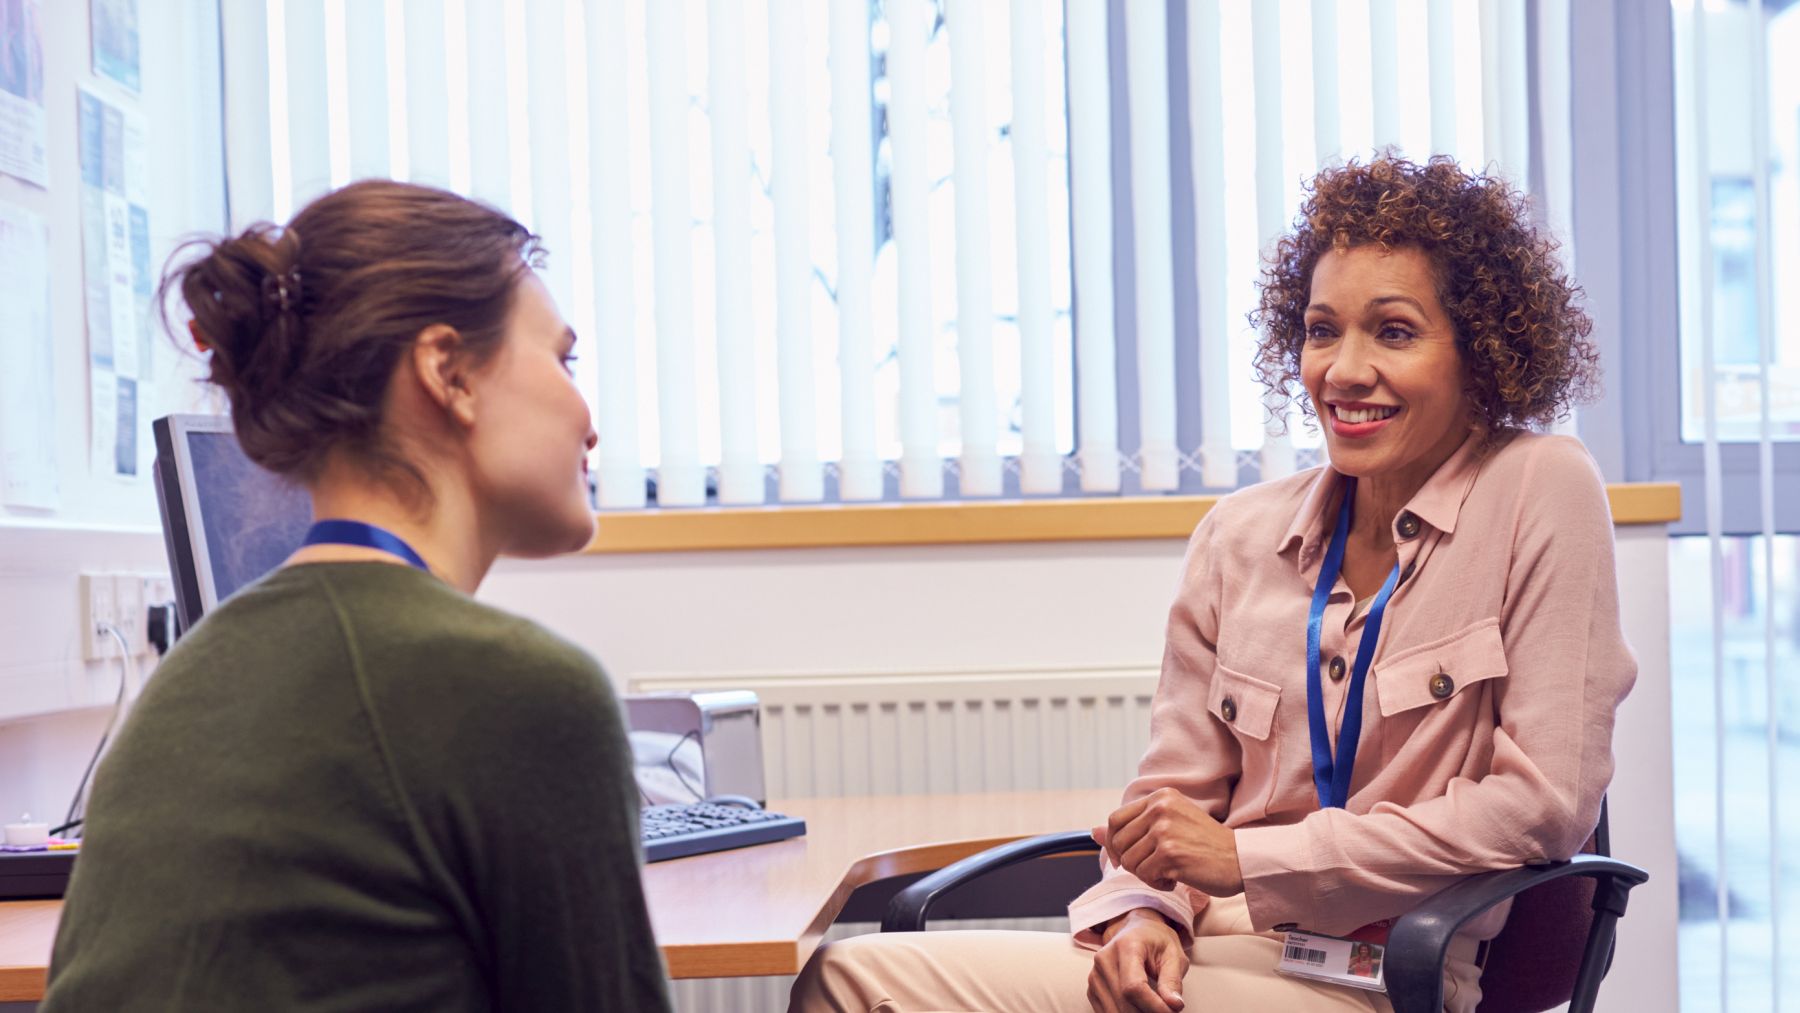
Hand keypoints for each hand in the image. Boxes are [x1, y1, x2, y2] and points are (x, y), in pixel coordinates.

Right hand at [1087, 908, 1188, 1012]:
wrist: (1136, 932)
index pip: (1134, 987)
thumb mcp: (1173, 955)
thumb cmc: (1156, 942)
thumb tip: (1174, 1005)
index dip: (1154, 1006)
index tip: (1172, 1011)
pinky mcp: (1092, 989)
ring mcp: (1095, 976)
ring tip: (1155, 1007)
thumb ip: (1172, 980)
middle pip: (1124, 1004)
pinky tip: (1140, 1008)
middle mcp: (1104, 960)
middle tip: (1168, 1010)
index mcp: (1126, 946)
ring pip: (1115, 1012)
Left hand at [1097, 787, 1243, 896]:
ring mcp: (1165, 829)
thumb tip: (1092, 833)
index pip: (1115, 819)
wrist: (1240, 860)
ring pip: (1130, 861)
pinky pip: (1145, 875)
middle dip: (1129, 862)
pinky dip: (1157, 884)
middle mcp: (1160, 808)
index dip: (1113, 843)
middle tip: (1151, 869)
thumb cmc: (1206, 845)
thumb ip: (1133, 827)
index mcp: (1160, 796)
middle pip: (1119, 842)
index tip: (1123, 859)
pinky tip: (1174, 880)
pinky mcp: (1170, 853)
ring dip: (1145, 874)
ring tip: (1167, 873)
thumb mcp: (1169, 826)